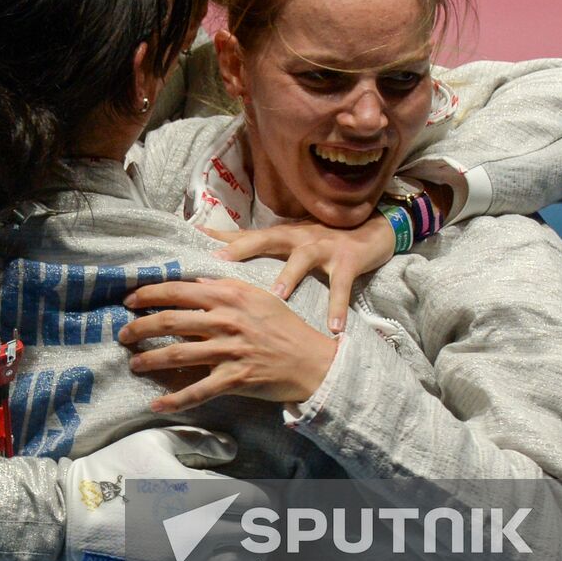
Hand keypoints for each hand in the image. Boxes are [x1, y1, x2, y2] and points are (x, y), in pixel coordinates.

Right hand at [62, 426, 269, 560]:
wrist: (76, 513)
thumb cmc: (115, 469)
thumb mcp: (155, 441)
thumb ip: (198, 441)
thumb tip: (233, 450)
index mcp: (201, 494)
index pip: (257, 502)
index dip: (267, 499)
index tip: (266, 498)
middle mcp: (202, 532)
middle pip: (256, 534)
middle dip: (264, 526)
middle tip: (267, 522)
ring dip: (254, 553)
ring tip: (253, 545)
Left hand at [120, 277, 337, 411]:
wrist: (312, 361)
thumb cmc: (284, 327)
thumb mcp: (257, 296)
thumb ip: (225, 287)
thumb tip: (196, 282)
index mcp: (228, 295)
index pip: (178, 290)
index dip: (148, 294)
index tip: (129, 300)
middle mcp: (226, 320)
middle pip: (169, 321)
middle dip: (139, 328)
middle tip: (123, 334)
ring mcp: (229, 350)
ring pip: (177, 354)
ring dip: (149, 360)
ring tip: (134, 364)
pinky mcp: (234, 378)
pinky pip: (197, 391)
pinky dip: (174, 400)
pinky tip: (155, 404)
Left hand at [200, 214, 395, 332]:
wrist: (370, 232)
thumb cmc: (319, 239)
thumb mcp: (284, 239)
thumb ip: (249, 242)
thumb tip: (208, 241)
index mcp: (277, 235)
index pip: (240, 236)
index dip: (217, 239)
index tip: (191, 247)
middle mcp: (295, 238)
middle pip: (263, 240)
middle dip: (240, 249)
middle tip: (220, 261)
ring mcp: (321, 249)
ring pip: (301, 260)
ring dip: (289, 277)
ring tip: (277, 296)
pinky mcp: (347, 263)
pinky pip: (340, 287)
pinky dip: (338, 307)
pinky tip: (334, 328)